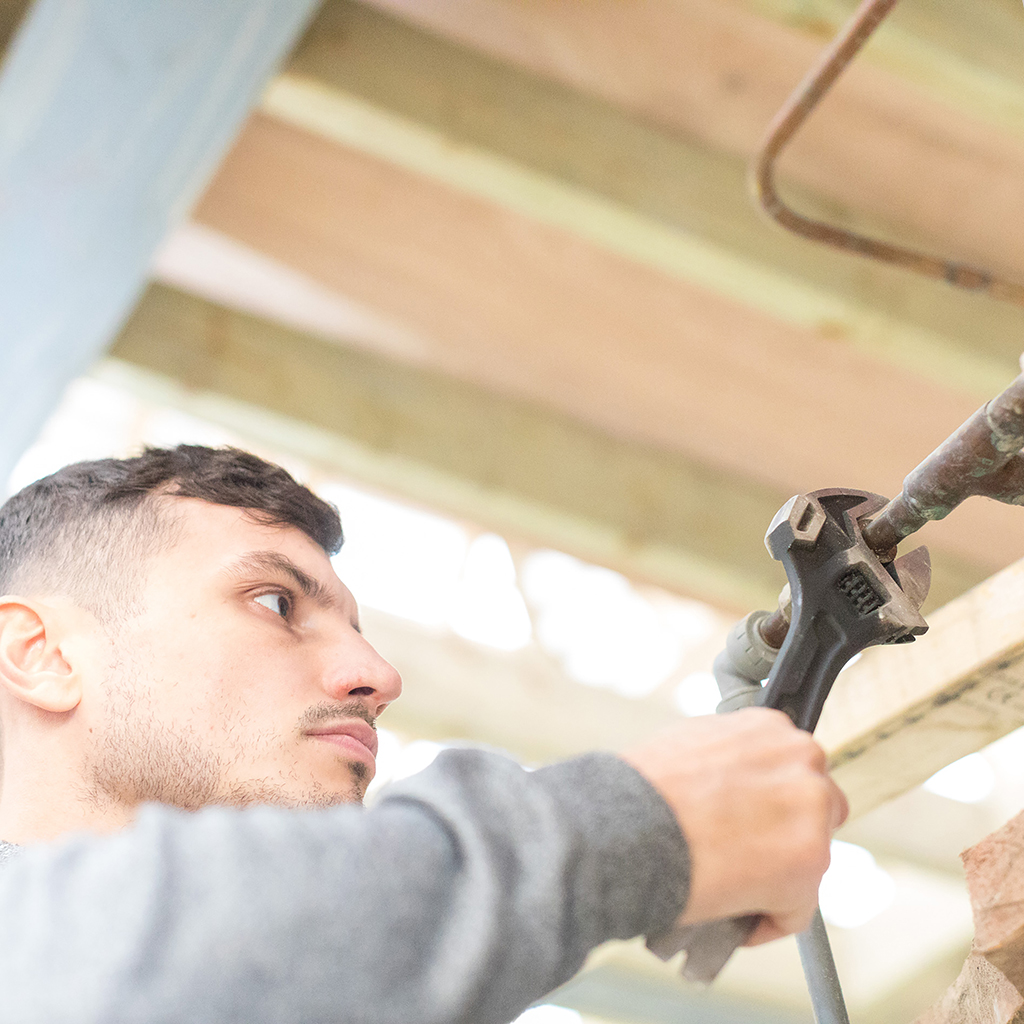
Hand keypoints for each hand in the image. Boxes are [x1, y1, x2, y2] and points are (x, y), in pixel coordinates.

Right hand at [621, 708, 847, 943]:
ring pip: (809, 857)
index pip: (792, 769)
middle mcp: (801, 759)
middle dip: (785, 831)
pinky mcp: (809, 862)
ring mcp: (811, 810)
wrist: (629, 824)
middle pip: (815, 806)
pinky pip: (797, 908)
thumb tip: (732, 786)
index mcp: (771, 727)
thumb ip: (729, 758)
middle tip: (743, 852)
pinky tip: (734, 915)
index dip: (769, 801)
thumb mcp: (690, 743)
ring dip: (777, 875)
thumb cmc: (644, 790)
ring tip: (731, 886)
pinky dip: (768, 919)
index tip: (750, 820)